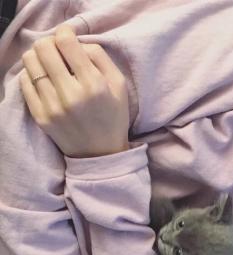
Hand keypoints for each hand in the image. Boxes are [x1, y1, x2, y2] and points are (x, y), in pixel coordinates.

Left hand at [19, 24, 129, 157]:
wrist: (102, 155)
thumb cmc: (113, 117)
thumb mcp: (120, 86)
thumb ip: (101, 58)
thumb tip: (77, 42)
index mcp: (94, 85)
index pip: (66, 41)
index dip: (65, 33)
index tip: (68, 38)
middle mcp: (71, 95)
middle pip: (43, 47)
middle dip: (50, 43)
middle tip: (58, 52)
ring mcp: (53, 107)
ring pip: (30, 62)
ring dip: (39, 58)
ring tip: (51, 67)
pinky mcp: (41, 117)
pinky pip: (25, 82)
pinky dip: (33, 76)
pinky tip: (46, 82)